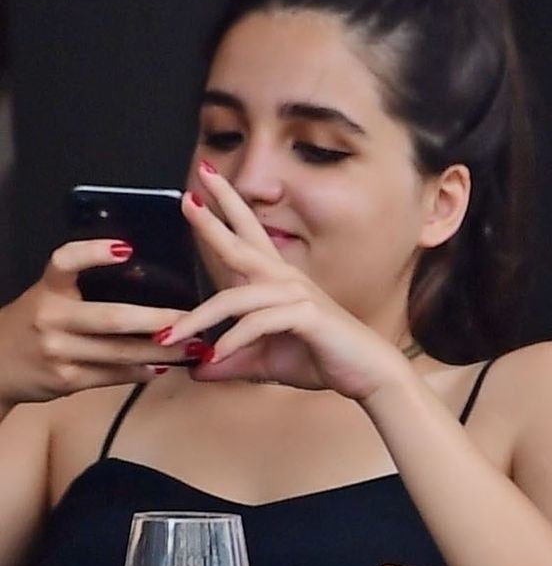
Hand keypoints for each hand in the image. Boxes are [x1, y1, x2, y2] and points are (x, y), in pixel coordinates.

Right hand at [0, 239, 188, 405]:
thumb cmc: (34, 325)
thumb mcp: (48, 297)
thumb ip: (83, 288)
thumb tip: (142, 278)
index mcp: (47, 289)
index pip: (64, 263)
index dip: (92, 253)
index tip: (126, 248)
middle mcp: (50, 318)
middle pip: (112, 317)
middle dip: (159, 320)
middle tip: (194, 318)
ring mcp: (58, 351)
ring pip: (120, 352)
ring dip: (163, 351)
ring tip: (194, 347)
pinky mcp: (66, 379)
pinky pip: (113, 376)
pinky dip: (142, 371)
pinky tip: (164, 367)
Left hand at [168, 162, 414, 399]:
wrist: (366, 374)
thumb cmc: (323, 358)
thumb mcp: (266, 361)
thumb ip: (231, 360)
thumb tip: (196, 367)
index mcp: (278, 281)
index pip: (247, 238)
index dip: (224, 212)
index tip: (197, 191)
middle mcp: (286, 280)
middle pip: (241, 243)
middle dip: (212, 220)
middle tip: (187, 197)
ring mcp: (297, 294)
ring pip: (235, 298)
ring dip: (199, 318)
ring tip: (170, 337)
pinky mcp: (306, 314)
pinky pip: (257, 323)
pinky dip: (233, 341)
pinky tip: (217, 356)